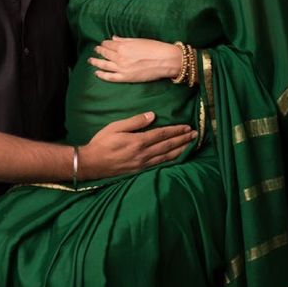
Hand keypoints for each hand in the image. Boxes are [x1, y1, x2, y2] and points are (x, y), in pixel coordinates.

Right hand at [79, 111, 195, 178]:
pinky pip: (159, 165)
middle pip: (167, 146)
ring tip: (190, 145)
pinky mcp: (140, 170)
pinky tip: (176, 158)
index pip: (162, 134)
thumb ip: (135, 121)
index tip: (187, 127)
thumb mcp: (116, 127)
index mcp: (138, 141)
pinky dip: (171, 161)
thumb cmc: (102, 142)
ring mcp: (142, 164)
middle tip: (195, 135)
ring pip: (166, 157)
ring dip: (180, 150)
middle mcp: (143, 154)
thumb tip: (152, 115)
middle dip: (182, 140)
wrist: (92, 163)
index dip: (175, 130)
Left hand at [88, 36, 183, 82]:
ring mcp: (122, 68)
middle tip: (95, 50)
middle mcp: (120, 57)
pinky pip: (110, 77)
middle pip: (105, 53)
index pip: (109, 44)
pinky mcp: (126, 78)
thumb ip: (124, 40)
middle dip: (99, 51)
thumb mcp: (138, 40)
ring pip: (104, 65)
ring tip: (91, 60)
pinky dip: (102, 75)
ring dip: (96, 62)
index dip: (104, 44)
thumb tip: (113, 38)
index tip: (102, 44)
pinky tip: (97, 73)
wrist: (165, 60)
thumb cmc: (154, 47)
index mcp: (123, 46)